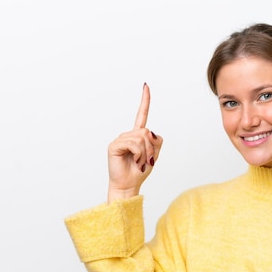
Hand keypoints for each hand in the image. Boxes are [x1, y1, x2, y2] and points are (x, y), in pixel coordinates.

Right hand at [107, 83, 162, 202]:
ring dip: (145, 153)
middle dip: (150, 149)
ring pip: (141, 138)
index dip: (145, 101)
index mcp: (137, 136)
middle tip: (145, 161)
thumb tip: (148, 131)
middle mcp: (128, 135)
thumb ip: (156, 141)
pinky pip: (133, 144)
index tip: (146, 86)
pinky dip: (138, 154)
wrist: (128, 185)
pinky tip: (134, 161)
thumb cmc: (139, 172)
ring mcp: (120, 139)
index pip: (142, 115)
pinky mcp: (114, 145)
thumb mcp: (154, 156)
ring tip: (139, 163)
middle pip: (147, 132)